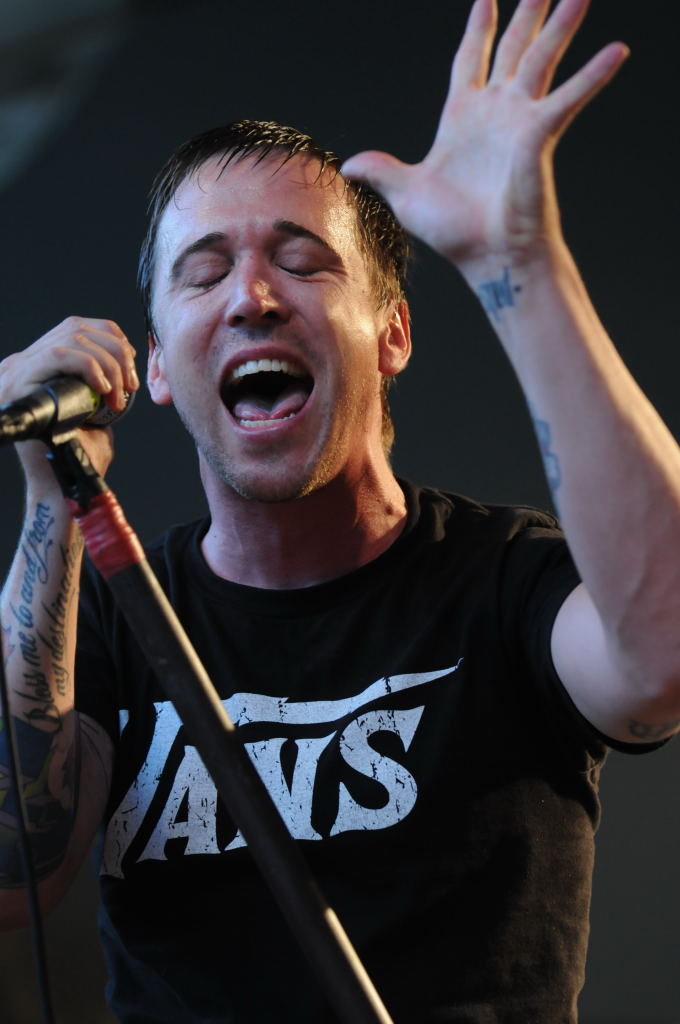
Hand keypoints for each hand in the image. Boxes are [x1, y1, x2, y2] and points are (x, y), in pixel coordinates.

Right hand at [0, 317, 137, 478]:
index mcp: (39, 366)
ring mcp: (17, 373)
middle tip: (130, 384)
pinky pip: (58, 356)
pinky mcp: (18, 385)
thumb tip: (123, 360)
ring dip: (108, 364)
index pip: (75, 327)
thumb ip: (101, 382)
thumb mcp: (95, 409)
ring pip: (70, 339)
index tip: (131, 363)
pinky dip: (89, 367)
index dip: (110, 337)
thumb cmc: (83, 454)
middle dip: (115, 351)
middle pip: (75, 328)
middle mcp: (22, 364)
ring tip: (120, 395)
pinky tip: (104, 391)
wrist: (65, 488)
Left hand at [342, 0, 627, 268]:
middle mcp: (494, 111)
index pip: (471, 59)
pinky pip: (569, 97)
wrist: (487, 257)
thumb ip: (383, 171)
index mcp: (461, 118)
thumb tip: (348, 166)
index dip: (479, 28)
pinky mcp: (539, 134)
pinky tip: (617, 49)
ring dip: (561, 23)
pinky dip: (593, 75)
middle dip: (527, 12)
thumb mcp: (406, 196)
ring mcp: (519, 119)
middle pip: (513, 47)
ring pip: (542, 57)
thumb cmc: (454, 232)